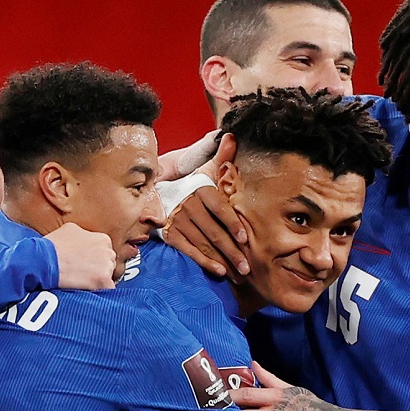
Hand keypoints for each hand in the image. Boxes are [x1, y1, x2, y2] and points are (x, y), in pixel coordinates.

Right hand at [45, 223, 116, 289]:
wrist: (44, 259)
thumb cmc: (53, 245)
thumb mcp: (70, 229)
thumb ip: (84, 235)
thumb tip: (85, 240)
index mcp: (103, 239)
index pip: (106, 252)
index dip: (95, 259)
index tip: (86, 264)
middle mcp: (108, 251)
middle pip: (109, 264)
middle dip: (99, 269)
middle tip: (83, 273)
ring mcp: (106, 266)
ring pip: (109, 277)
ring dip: (98, 281)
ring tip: (82, 282)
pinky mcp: (102, 280)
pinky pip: (108, 290)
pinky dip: (100, 292)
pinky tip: (88, 290)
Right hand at [162, 134, 247, 278]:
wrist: (161, 195)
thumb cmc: (193, 185)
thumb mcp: (206, 170)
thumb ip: (221, 157)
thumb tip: (231, 136)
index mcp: (201, 190)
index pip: (219, 209)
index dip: (232, 224)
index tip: (245, 238)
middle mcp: (189, 207)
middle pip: (214, 232)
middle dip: (232, 251)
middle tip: (247, 267)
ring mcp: (179, 222)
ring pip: (203, 244)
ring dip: (221, 260)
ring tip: (238, 274)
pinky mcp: (171, 234)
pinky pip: (189, 250)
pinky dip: (203, 262)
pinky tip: (218, 271)